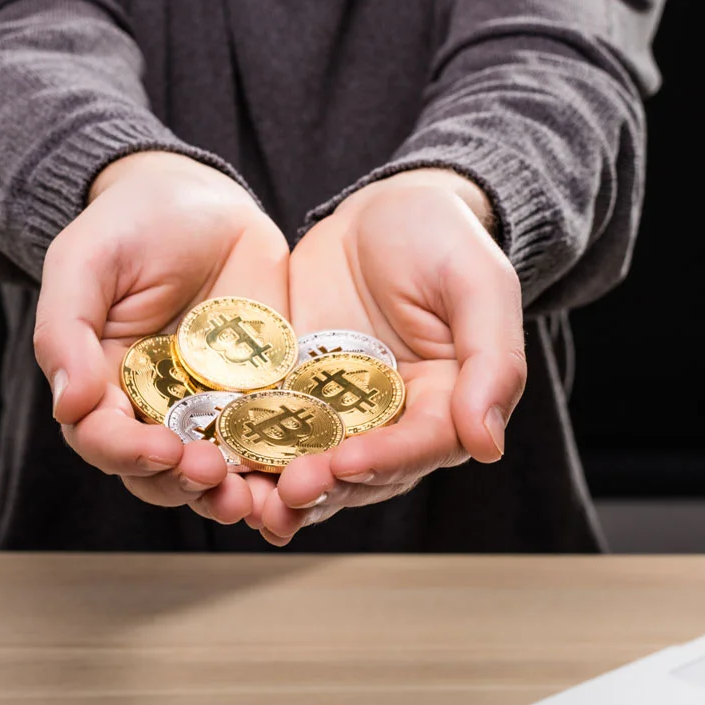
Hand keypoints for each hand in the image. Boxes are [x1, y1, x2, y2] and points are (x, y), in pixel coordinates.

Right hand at [33, 152, 288, 524]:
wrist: (198, 196)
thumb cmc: (129, 224)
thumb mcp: (84, 261)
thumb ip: (66, 330)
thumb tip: (71, 405)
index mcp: (103, 384)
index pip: (104, 439)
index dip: (127, 453)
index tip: (160, 450)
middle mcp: (155, 406)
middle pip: (160, 471)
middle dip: (183, 483)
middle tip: (212, 476)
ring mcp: (212, 403)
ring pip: (217, 468)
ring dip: (232, 491)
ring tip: (252, 494)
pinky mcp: (263, 391)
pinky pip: (272, 437)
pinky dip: (282, 463)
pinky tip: (299, 470)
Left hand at [254, 168, 525, 545]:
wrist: (383, 208)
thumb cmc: (443, 238)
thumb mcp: (478, 282)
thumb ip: (492, 359)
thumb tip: (487, 445)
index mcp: (446, 404)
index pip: (421, 446)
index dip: (386, 461)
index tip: (347, 463)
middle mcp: (391, 423)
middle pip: (360, 473)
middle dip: (323, 486)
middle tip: (286, 491)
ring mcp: (335, 412)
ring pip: (309, 465)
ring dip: (276, 489)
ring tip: (242, 496)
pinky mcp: (288, 393)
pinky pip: (265, 429)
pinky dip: (241, 453)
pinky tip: (212, 465)